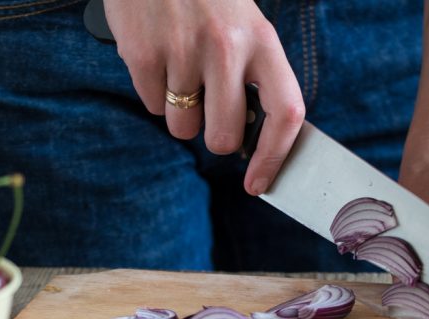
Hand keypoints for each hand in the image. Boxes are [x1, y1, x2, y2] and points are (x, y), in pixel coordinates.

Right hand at [103, 0, 304, 194]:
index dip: (274, 157)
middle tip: (207, 108)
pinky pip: (152, 106)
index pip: (285, 114)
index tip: (258, 183)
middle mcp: (227, 48)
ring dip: (179, 111)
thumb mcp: (243, 25)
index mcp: (262, 40)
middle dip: (213, 136)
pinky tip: (158, 57)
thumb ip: (253, 76)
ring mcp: (183, 51)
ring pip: (182, 128)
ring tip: (179, 68)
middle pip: (223, 138)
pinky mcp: (143, 54)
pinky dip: (153, 92)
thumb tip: (254, 141)